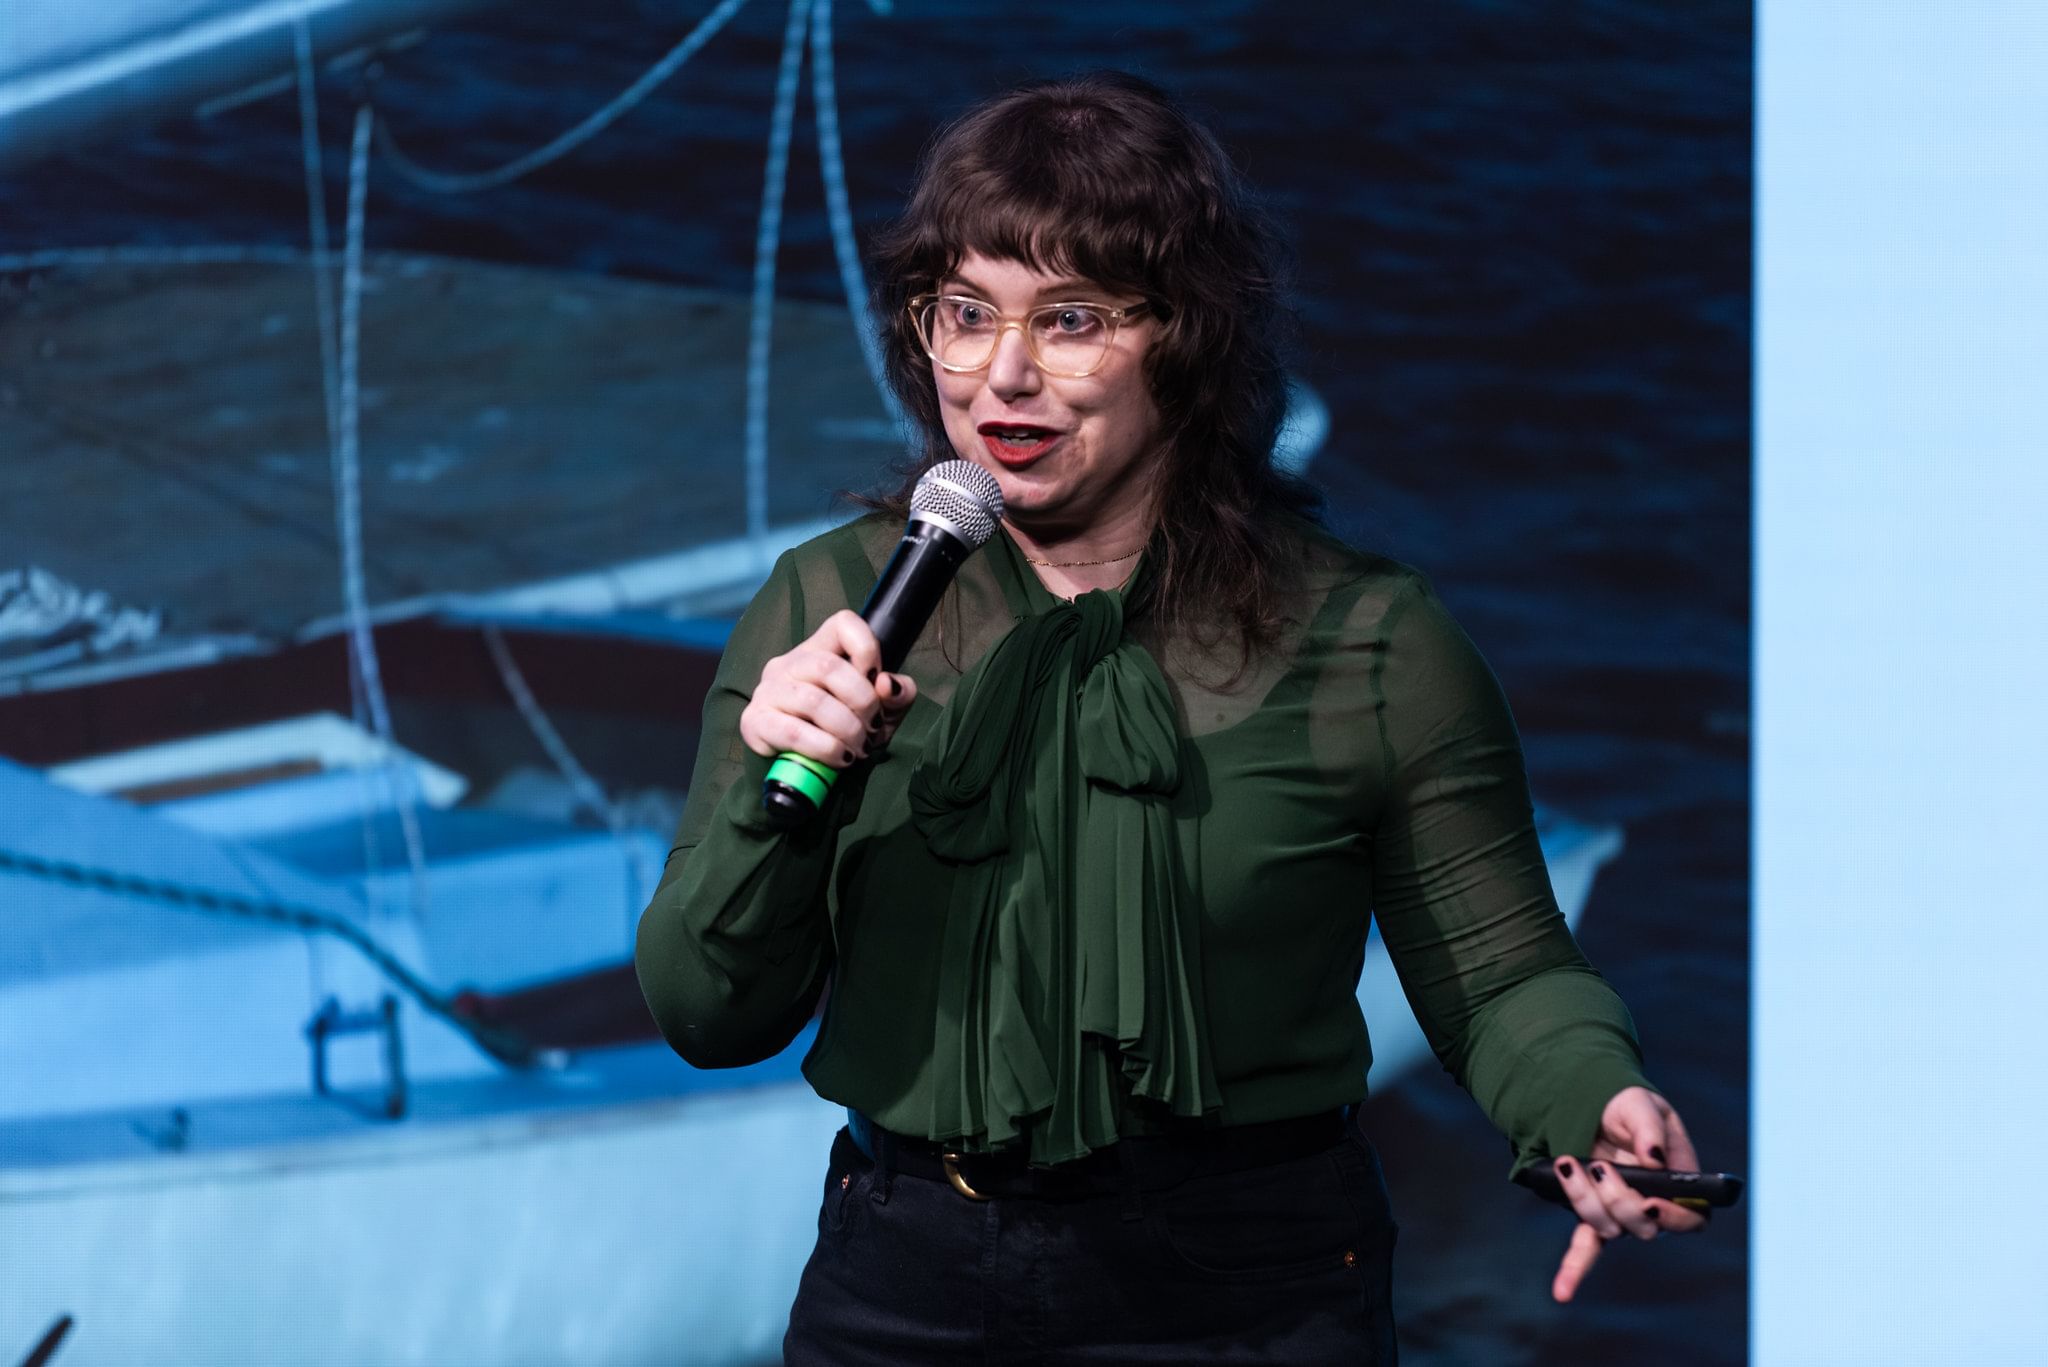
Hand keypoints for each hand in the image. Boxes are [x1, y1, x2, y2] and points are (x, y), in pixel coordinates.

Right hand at [739, 609, 917, 767]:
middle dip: (862, 702)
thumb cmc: (843, 731)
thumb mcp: (881, 712)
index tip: (877, 680)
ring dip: (847, 730)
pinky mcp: (755, 722)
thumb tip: (887, 685)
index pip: (843, 623)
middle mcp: (789, 663)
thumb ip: (897, 694)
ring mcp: (768, 691)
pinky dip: (826, 749)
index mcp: (819, 649)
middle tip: (872, 728)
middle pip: (829, 666)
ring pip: (813, 701)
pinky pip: (794, 733)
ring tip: (858, 749)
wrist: (800, 768)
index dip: (867, 647)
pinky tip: (839, 758)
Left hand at [1549, 1086, 1708, 1302]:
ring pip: (1606, 1227)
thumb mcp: (1641, 1104)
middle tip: (1601, 1166)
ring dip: (1584, 1198)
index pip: (1692, 1217)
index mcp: (1678, 1182)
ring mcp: (1619, 1214)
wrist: (1594, 1104)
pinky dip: (1573, 1271)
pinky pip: (1585, 1247)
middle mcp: (1651, 1205)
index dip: (1675, 1216)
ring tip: (1570, 1162)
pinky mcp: (1591, 1214)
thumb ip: (1649, 1129)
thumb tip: (1653, 1157)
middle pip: (1643, 1227)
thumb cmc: (1628, 1106)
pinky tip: (1562, 1294)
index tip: (1652, 1200)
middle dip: (1619, 1200)